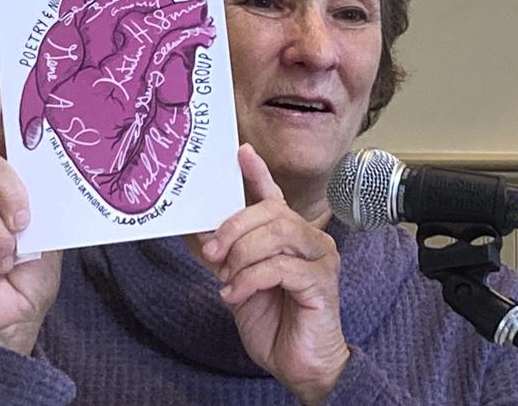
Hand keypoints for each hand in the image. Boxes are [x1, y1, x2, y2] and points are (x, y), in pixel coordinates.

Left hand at [200, 144, 349, 404]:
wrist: (300, 364)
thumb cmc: (275, 322)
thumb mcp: (239, 282)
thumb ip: (224, 254)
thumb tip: (196, 230)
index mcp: (290, 236)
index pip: (274, 195)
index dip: (258, 172)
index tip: (240, 152)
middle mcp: (309, 240)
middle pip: (270, 211)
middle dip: (233, 228)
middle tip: (212, 252)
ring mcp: (320, 259)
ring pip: (276, 233)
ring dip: (242, 254)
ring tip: (227, 279)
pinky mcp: (321, 281)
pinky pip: (280, 266)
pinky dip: (250, 279)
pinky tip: (236, 295)